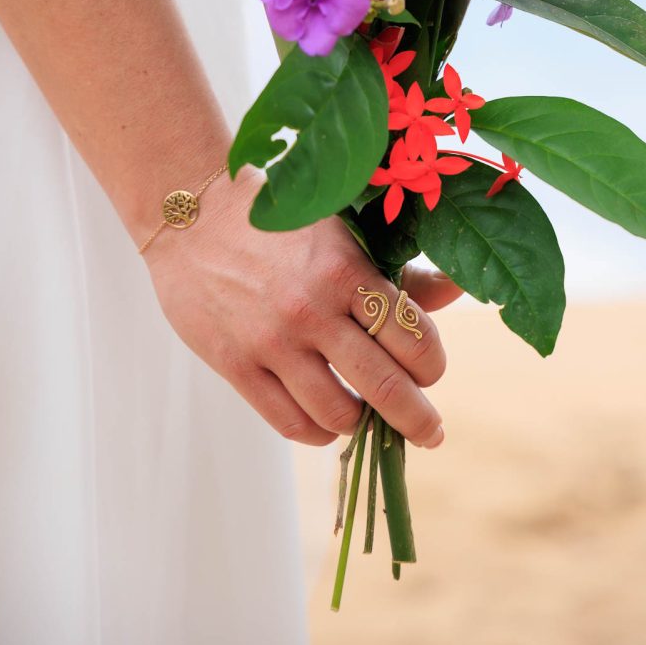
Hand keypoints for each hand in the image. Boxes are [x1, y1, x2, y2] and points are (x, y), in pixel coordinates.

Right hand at [145, 165, 463, 447]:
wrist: (190, 213)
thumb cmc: (274, 216)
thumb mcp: (339, 228)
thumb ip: (395, 267)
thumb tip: (455, 293)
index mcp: (345, 269)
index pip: (413, 337)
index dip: (432, 364)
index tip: (430, 370)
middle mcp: (312, 310)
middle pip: (386, 387)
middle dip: (418, 418)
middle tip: (431, 432)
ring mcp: (271, 342)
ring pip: (338, 415)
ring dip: (361, 423)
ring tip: (364, 414)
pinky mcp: (235, 365)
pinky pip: (289, 422)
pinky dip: (317, 432)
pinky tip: (325, 421)